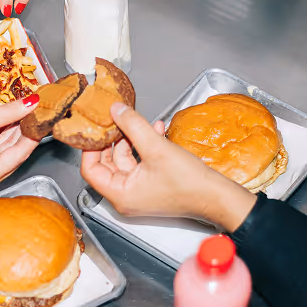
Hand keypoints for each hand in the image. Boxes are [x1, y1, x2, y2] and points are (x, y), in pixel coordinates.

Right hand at [0, 94, 39, 199]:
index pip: (21, 152)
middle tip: (37, 108)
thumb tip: (33, 103)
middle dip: (23, 129)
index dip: (34, 130)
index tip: (45, 114)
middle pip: (13, 153)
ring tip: (25, 110)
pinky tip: (9, 120)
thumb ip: (9, 112)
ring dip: (12, 131)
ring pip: (4, 151)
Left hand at [80, 103, 255, 231]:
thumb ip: (133, 126)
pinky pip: (140, 163)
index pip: (90, 170)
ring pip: (125, 160)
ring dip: (133, 139)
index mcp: (120, 194)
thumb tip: (116, 110)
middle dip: (114, 140)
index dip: (90, 148)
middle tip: (116, 121)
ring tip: (140, 123)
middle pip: (107, 163)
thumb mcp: (156, 147)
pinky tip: (156, 130)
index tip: (96, 130)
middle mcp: (125, 196)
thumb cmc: (188, 182)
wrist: (216, 196)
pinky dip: (145, 147)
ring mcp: (138, 192)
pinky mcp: (151, 186)